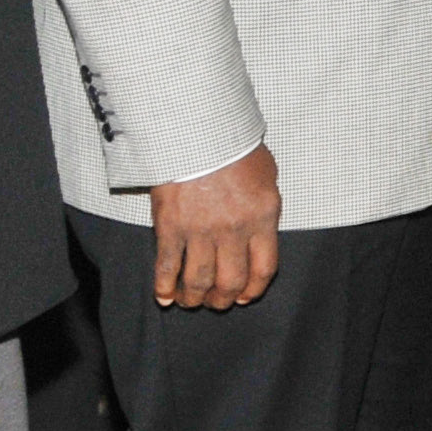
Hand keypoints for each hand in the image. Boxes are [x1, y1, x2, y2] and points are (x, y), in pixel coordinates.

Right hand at [148, 144, 281, 308]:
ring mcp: (201, 230)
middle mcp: (234, 229)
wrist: (198, 128)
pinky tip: (164, 296)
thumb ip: (265, 208)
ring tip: (191, 300)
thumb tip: (261, 233)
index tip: (244, 297)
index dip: (253, 290)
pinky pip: (167, 266)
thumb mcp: (267, 175)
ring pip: (199, 280)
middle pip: (231, 281)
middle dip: (223, 299)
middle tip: (216, 302)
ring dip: (195, 297)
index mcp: (263, 216)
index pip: (263, 268)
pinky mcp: (171, 226)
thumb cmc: (234, 147)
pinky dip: (164, 286)